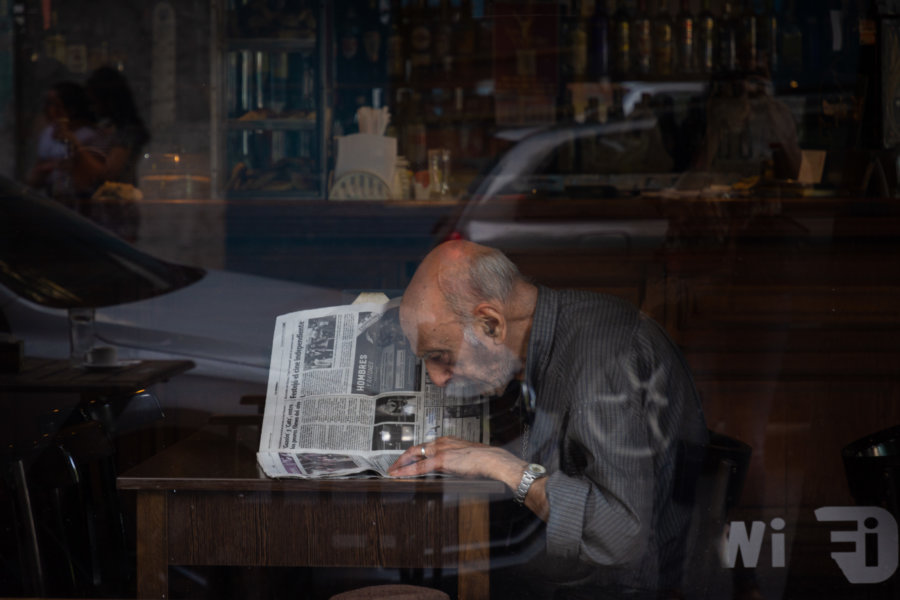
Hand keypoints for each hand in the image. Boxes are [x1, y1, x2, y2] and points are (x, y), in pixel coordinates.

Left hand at [388, 436, 525, 487]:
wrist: (493, 460)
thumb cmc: (485, 461)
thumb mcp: (466, 459)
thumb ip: (455, 462)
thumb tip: (450, 470)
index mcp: (448, 441)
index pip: (425, 446)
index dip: (414, 454)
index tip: (407, 460)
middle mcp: (442, 442)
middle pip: (416, 448)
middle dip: (403, 458)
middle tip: (393, 467)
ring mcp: (440, 450)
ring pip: (414, 455)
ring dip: (401, 464)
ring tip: (392, 472)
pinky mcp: (441, 460)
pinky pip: (419, 466)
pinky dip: (407, 471)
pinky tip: (399, 475)